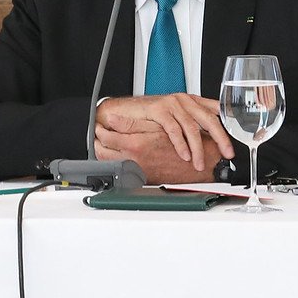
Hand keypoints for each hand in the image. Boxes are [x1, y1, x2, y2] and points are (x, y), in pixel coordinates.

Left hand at [93, 122, 218, 184]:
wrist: (200, 163)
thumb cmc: (183, 144)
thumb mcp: (156, 126)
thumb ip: (131, 123)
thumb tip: (112, 119)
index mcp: (136, 145)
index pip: (105, 138)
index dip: (99, 129)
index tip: (98, 125)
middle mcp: (134, 161)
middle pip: (103, 153)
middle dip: (97, 143)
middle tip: (97, 134)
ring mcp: (137, 171)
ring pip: (111, 162)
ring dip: (106, 153)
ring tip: (105, 143)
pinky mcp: (143, 178)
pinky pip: (123, 170)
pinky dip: (118, 162)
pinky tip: (121, 155)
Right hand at [94, 94, 234, 171]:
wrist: (124, 111)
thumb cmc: (150, 117)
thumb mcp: (176, 119)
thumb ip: (192, 126)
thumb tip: (210, 143)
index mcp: (192, 101)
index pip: (216, 111)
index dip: (228, 128)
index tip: (233, 144)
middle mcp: (185, 100)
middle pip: (210, 119)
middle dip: (221, 139)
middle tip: (227, 154)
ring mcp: (172, 103)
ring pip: (192, 127)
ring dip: (198, 148)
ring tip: (199, 163)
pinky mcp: (159, 109)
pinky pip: (174, 129)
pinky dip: (180, 144)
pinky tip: (184, 155)